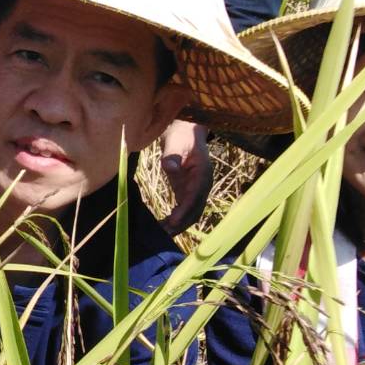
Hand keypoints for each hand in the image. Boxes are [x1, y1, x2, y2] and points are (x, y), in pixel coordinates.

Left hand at [159, 120, 211, 234]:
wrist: (186, 131)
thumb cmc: (180, 135)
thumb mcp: (174, 142)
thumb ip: (172, 156)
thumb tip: (170, 168)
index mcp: (203, 173)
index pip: (195, 196)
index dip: (185, 210)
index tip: (173, 221)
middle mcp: (203, 184)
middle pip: (196, 209)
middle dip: (181, 223)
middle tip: (164, 233)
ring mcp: (197, 189)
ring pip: (191, 213)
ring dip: (179, 224)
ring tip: (161, 232)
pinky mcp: (188, 191)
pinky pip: (185, 209)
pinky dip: (176, 219)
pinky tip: (163, 225)